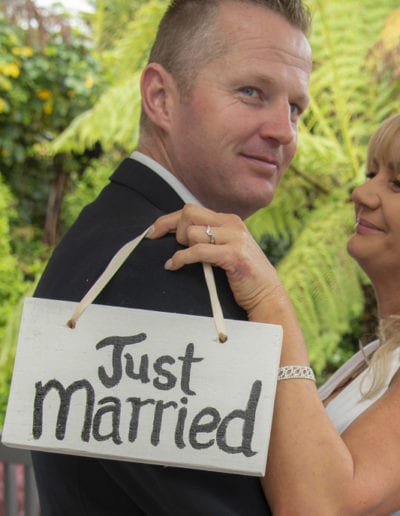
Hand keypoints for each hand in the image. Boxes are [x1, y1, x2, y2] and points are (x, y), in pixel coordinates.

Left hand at [147, 204, 284, 318]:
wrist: (267, 295)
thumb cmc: (242, 276)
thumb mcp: (226, 249)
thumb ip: (210, 238)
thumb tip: (179, 235)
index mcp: (229, 220)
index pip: (192, 209)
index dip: (168, 219)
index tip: (153, 232)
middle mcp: (232, 224)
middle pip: (189, 213)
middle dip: (172, 228)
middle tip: (169, 247)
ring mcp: (235, 239)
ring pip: (192, 232)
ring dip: (179, 248)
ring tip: (177, 262)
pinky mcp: (233, 256)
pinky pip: (198, 251)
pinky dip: (181, 258)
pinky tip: (174, 266)